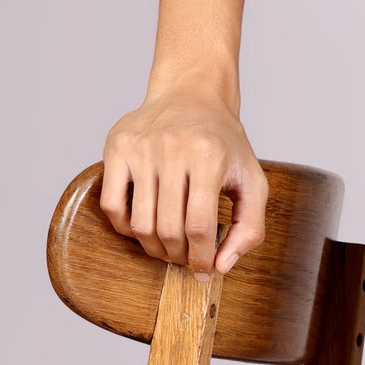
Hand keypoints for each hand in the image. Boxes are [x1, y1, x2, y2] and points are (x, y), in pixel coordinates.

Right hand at [100, 83, 267, 274]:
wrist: (191, 94)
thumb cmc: (223, 144)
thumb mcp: (252, 180)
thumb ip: (250, 227)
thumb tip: (221, 266)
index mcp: (210, 155)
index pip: (199, 225)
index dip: (201, 257)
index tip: (204, 270)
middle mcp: (173, 148)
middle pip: (168, 228)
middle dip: (178, 255)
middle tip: (186, 259)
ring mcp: (141, 147)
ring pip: (139, 222)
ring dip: (153, 247)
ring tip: (167, 248)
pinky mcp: (117, 147)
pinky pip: (111, 205)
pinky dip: (125, 228)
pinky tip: (143, 227)